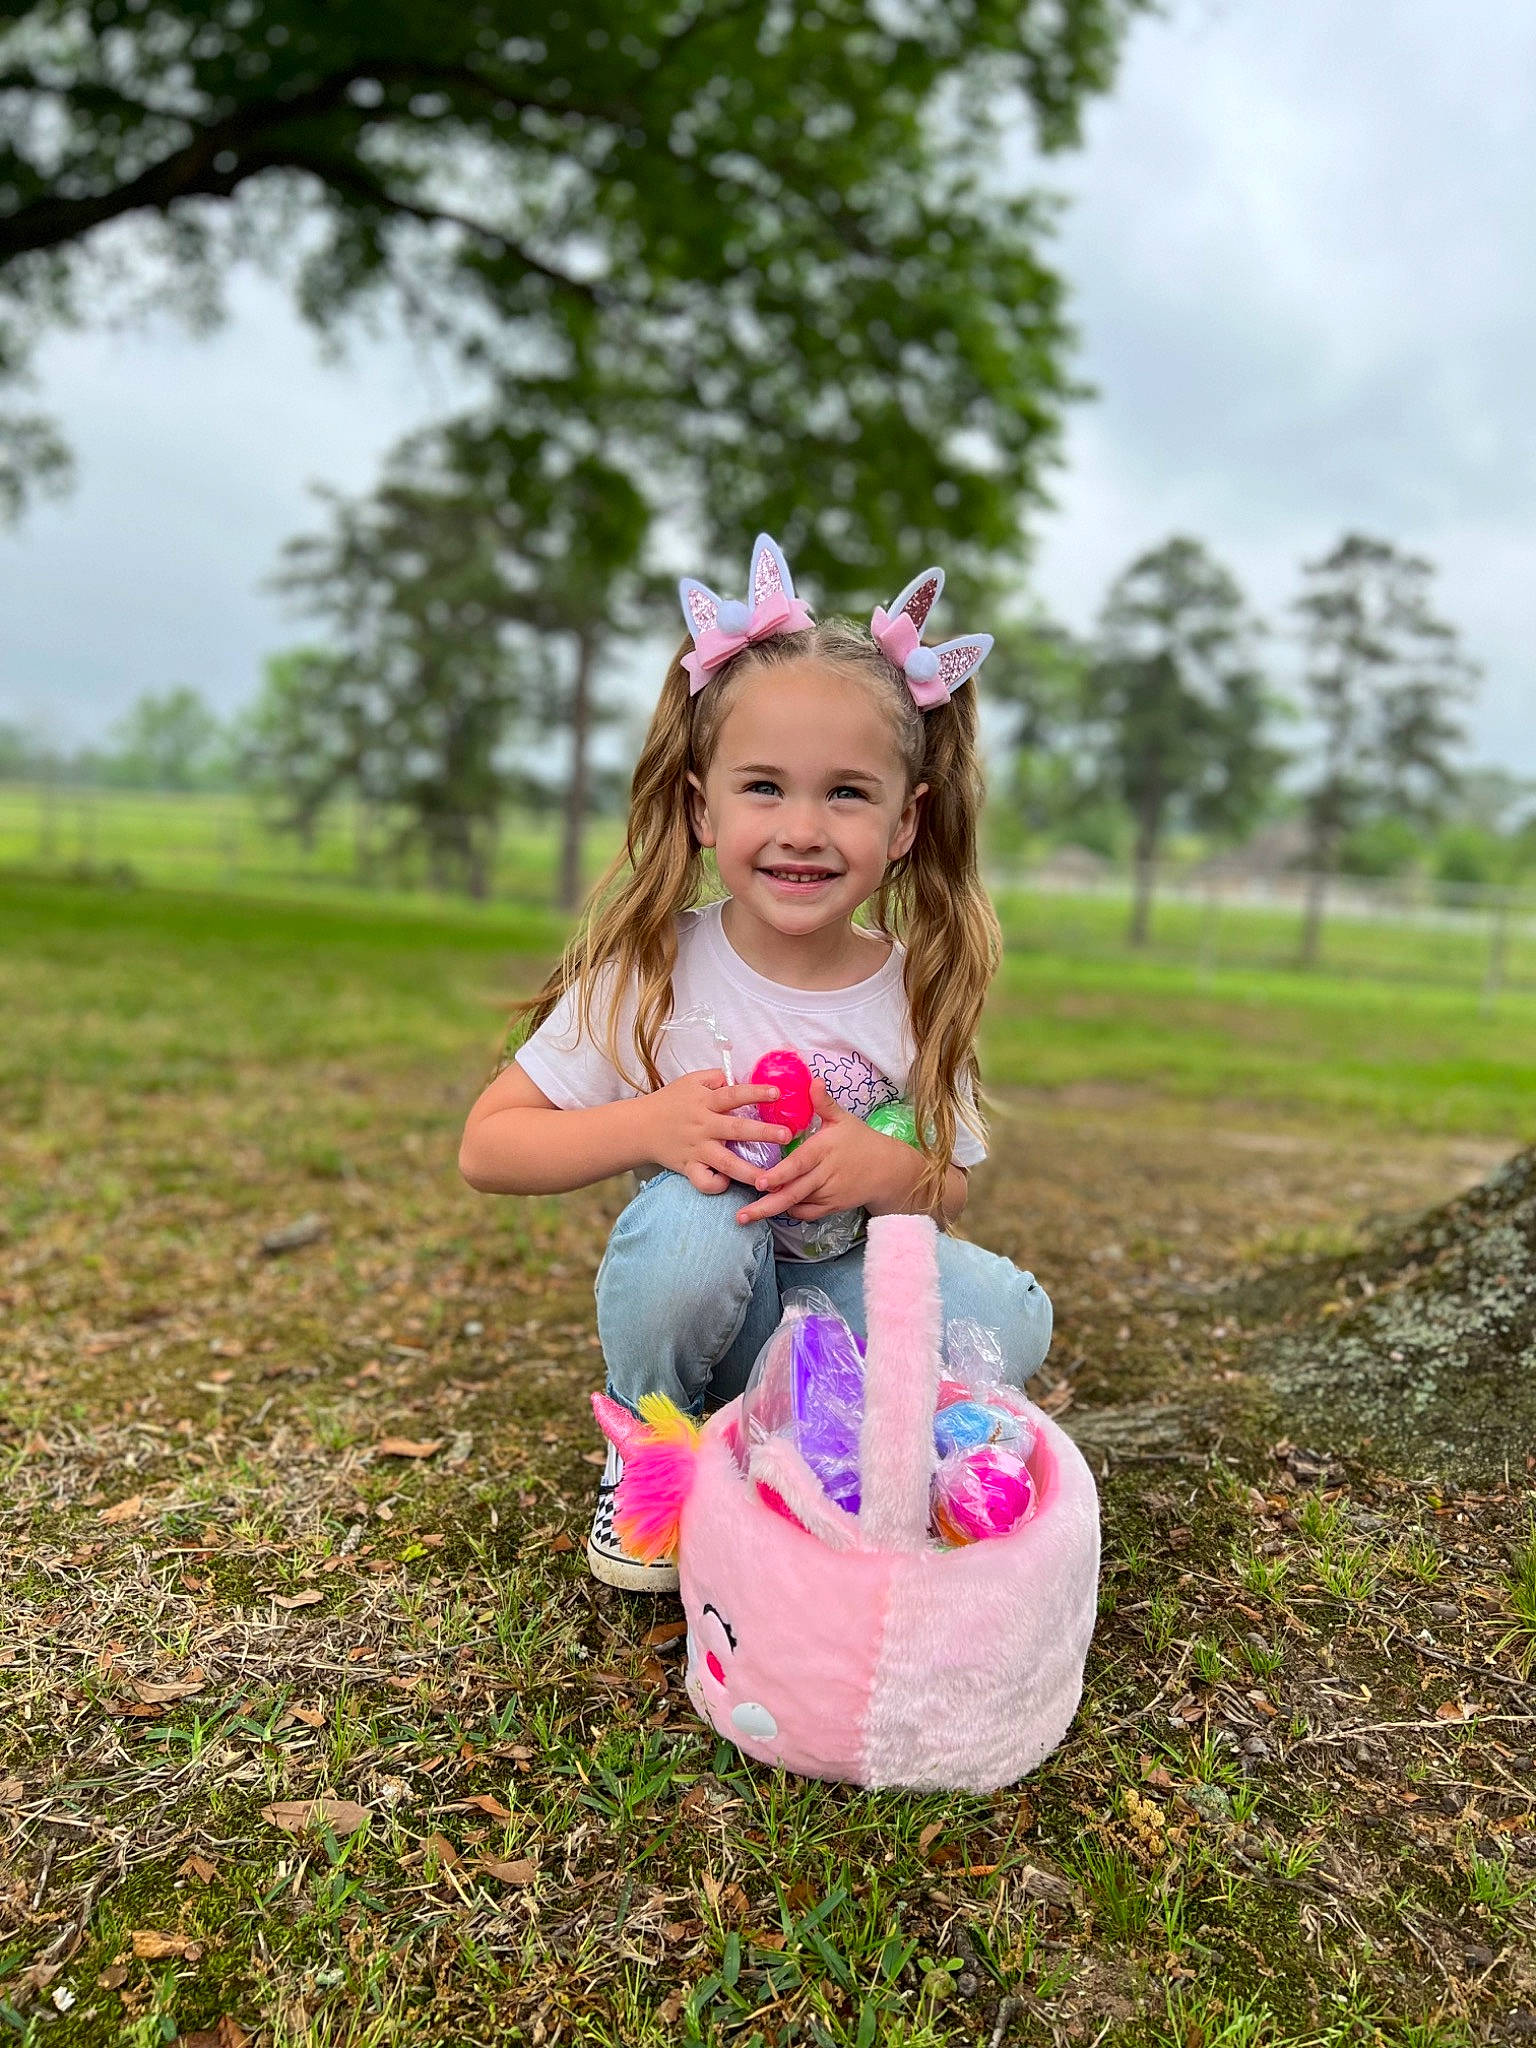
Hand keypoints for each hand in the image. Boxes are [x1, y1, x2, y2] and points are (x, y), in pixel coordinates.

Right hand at [640, 1067, 793, 1195]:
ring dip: (750, 1171)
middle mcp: (703, 1126)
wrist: (638, 1127)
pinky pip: (704, 1181)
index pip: (733, 1095)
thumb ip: (716, 1077)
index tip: (777, 1093)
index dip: (755, 1093)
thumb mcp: (690, 1081)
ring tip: (772, 1179)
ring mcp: (697, 1149)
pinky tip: (728, 1182)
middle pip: (736, 1129)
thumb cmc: (669, 1102)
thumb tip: (738, 1076)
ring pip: (726, 1163)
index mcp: (705, 1102)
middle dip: (763, 1133)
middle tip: (786, 1135)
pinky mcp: (688, 1168)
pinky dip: (716, 1184)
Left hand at [734, 1079, 924, 1224]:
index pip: (798, 1165)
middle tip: (742, 1216)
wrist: (888, 1170)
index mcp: (824, 1150)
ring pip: (798, 1204)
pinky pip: (807, 1213)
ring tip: (747, 1215)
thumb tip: (813, 1080)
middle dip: (766, 1206)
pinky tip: (774, 1210)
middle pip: (793, 1193)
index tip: (760, 1182)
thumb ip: (824, 1102)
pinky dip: (792, 1212)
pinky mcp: (832, 1207)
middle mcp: (825, 1175)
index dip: (779, 1175)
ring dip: (774, 1209)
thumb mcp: (843, 1119)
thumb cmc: (861, 1141)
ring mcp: (829, 1194)